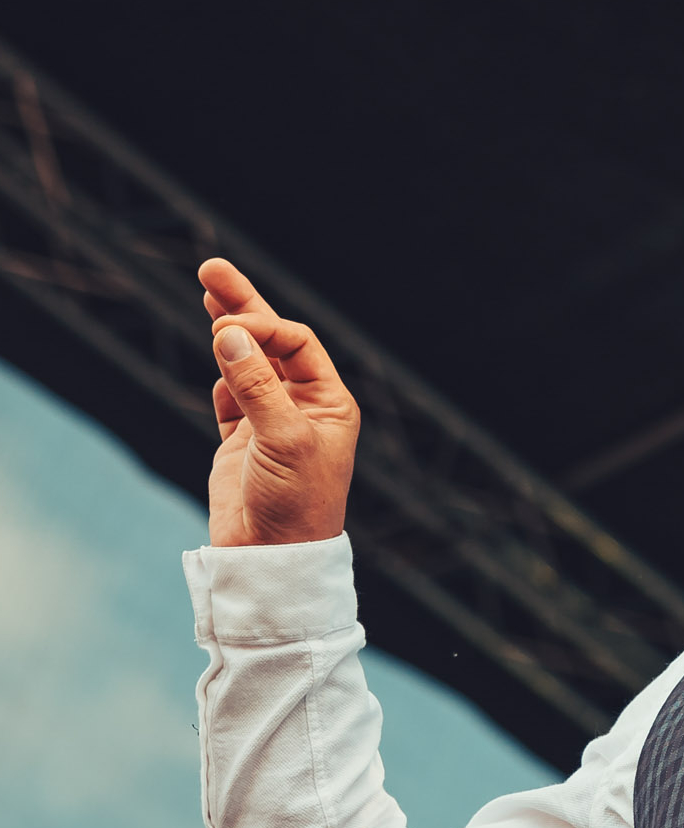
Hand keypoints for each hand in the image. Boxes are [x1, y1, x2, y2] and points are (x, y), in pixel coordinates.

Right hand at [199, 258, 359, 546]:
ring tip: (208, 290)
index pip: (296, 343)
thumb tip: (229, 333)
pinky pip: (229, 397)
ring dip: (228, 332)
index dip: (263, 326)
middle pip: (272, 342)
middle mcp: (303, 407)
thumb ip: (255, 384)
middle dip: (243, 305)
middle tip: (211, 267)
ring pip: (246, 364)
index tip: (228, 326)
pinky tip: (218, 357)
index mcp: (330, 403)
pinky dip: (222, 377)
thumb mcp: (282, 438)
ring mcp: (270, 423)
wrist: (272, 559)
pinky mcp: (240, 443)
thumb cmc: (296, 502)